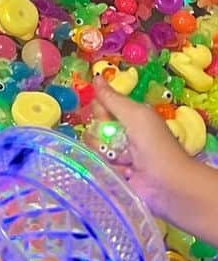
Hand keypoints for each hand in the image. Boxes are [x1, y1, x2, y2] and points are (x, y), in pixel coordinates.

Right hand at [91, 78, 197, 222]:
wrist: (168, 184)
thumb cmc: (155, 145)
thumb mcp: (135, 115)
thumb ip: (112, 99)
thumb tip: (96, 76)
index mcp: (130, 116)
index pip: (101, 107)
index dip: (99, 111)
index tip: (105, 116)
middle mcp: (123, 133)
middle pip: (94, 127)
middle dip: (99, 134)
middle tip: (113, 142)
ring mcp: (118, 154)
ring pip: (93, 147)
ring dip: (103, 153)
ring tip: (118, 160)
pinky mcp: (115, 172)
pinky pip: (97, 165)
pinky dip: (107, 168)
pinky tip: (120, 171)